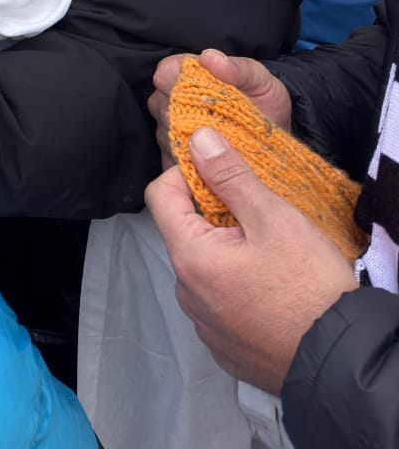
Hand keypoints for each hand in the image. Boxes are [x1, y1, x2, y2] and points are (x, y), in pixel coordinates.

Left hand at [146, 128, 357, 393]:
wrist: (341, 362)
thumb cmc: (308, 287)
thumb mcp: (273, 219)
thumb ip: (230, 176)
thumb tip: (198, 140)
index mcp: (190, 258)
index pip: (160, 196)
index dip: (186, 174)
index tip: (221, 174)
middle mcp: (186, 295)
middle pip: (184, 233)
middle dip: (212, 214)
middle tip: (257, 214)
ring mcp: (206, 326)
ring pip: (204, 269)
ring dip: (226, 252)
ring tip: (270, 253)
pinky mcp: (227, 348)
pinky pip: (220, 303)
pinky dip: (237, 288)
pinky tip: (272, 289)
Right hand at [149, 48, 291, 167]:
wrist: (275, 144)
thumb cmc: (264, 105)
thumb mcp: (260, 81)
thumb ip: (238, 68)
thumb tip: (209, 57)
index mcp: (184, 77)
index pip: (165, 74)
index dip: (181, 82)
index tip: (205, 96)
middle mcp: (168, 103)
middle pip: (162, 105)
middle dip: (189, 115)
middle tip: (221, 126)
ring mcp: (168, 134)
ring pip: (167, 135)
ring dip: (192, 142)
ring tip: (223, 146)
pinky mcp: (173, 163)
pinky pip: (173, 163)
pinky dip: (193, 165)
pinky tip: (216, 165)